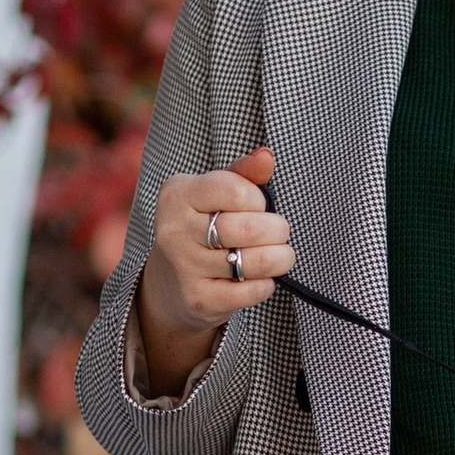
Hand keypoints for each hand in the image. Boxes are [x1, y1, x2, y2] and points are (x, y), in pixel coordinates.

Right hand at [136, 145, 293, 389]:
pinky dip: (267, 284)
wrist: (172, 283)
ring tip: (281, 256)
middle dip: (277, 231)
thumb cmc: (205, 226)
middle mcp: (173, 229)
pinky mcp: (198, 299)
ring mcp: (183, 267)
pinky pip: (250, 291)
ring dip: (279, 259)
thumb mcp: (217, 194)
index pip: (236, 190)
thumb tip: (267, 155)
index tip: (258, 207)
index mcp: (177, 194)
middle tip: (280, 233)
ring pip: (253, 262)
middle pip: (248, 228)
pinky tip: (262, 278)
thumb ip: (243, 174)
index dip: (258, 200)